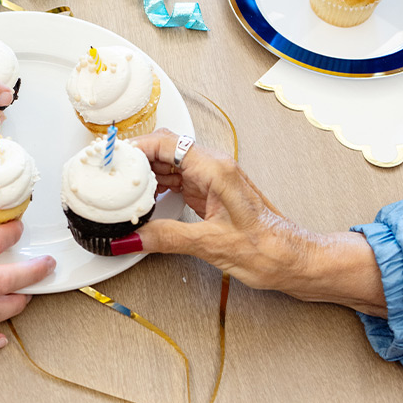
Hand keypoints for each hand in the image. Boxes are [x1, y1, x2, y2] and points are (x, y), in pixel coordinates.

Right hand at [115, 130, 385, 314]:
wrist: (295, 260)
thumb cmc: (269, 249)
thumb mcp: (210, 245)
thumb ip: (165, 239)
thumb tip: (129, 239)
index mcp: (216, 169)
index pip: (164, 142)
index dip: (133, 148)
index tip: (111, 161)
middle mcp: (214, 168)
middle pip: (163, 150)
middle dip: (133, 161)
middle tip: (107, 176)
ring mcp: (213, 180)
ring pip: (168, 165)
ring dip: (143, 176)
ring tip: (119, 190)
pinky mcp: (211, 194)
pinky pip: (176, 181)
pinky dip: (156, 189)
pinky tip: (143, 202)